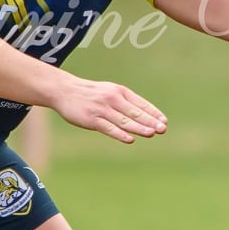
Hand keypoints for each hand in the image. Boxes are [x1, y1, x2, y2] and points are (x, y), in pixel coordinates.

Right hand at [50, 77, 167, 144]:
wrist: (64, 90)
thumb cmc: (90, 94)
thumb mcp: (109, 91)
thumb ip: (125, 102)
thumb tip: (144, 115)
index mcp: (120, 91)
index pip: (141, 103)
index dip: (153, 113)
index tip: (164, 121)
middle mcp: (113, 98)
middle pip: (135, 112)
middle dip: (150, 121)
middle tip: (162, 129)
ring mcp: (102, 109)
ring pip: (124, 120)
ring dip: (139, 127)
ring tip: (151, 133)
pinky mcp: (91, 119)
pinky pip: (108, 127)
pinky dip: (120, 133)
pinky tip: (130, 139)